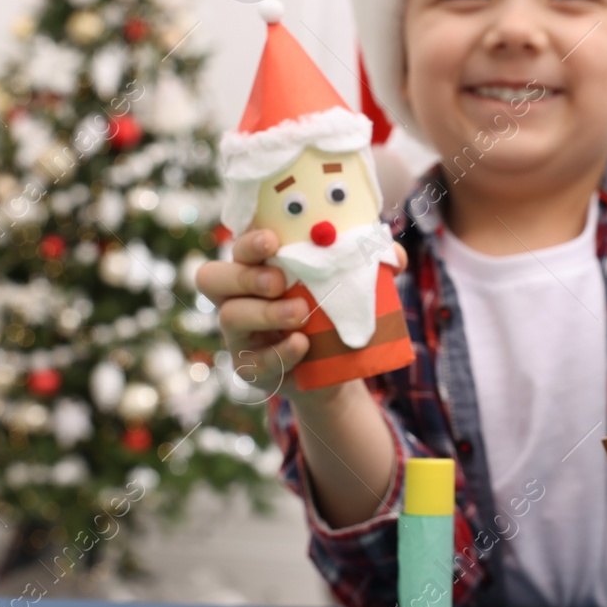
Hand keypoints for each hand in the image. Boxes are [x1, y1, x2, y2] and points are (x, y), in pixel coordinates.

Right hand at [195, 227, 407, 399]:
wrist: (338, 365)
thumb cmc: (335, 310)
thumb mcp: (352, 285)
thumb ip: (372, 265)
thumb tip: (394, 254)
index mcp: (258, 266)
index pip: (238, 246)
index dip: (247, 241)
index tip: (273, 240)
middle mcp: (239, 296)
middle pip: (212, 278)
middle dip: (245, 275)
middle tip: (280, 281)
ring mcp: (240, 333)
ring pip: (230, 317)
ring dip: (266, 313)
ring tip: (301, 314)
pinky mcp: (250, 366)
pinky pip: (253, 360)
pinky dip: (279, 352)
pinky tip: (302, 346)